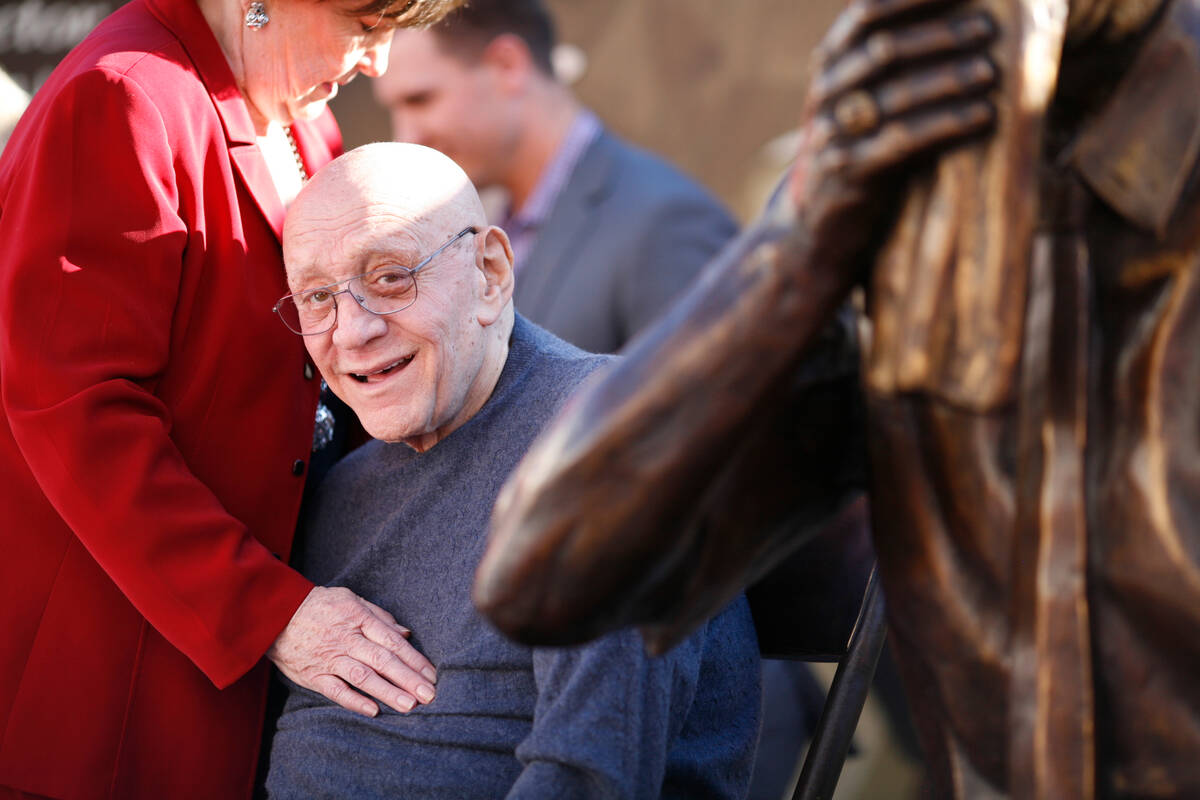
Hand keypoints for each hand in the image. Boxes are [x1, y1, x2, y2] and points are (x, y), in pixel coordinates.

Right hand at [267, 585, 436, 716]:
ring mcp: (330, 658)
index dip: (414, 659)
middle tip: (430, 695)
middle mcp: (347, 639)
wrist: (275, 614)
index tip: (432, 674)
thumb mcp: (352, 600)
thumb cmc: (320, 605)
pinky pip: (336, 690)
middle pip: (382, 660)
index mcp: (359, 619)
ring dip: (388, 692)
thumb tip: (406, 633)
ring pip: (363, 677)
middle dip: (408, 679)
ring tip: (409, 706)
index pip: (392, 641)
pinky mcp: (313, 675)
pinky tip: (374, 711)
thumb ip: (380, 617)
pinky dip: (354, 701)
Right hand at [793, 0, 997, 263]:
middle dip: (939, 34)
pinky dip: (946, 125)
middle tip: (987, 28)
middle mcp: (825, 95)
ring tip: (991, 72)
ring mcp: (832, 135)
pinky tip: (983, 116)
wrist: (816, 229)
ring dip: (948, 79)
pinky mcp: (847, 175)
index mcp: (830, 66)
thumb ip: (893, 65)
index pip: (865, 13)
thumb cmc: (860, 154)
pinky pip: (900, 142)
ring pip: (893, 95)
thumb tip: (967, 18)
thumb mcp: (864, 103)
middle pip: (882, 50)